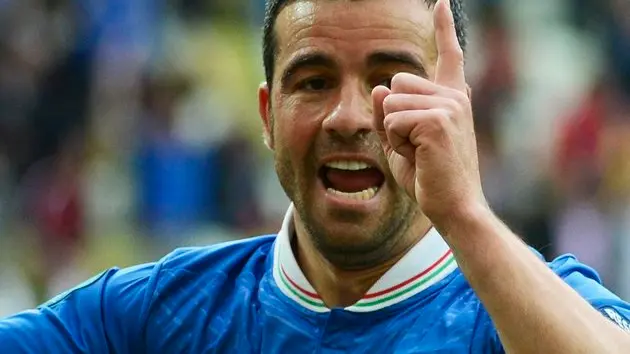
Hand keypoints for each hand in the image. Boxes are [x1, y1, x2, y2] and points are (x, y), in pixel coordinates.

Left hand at [372, 0, 485, 229]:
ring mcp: (449, 105)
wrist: (453, 207)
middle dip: (393, 114)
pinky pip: (393, 119)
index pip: (448, 55)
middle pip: (396, 81)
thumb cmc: (429, 178)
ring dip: (394, 131)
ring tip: (418, 152)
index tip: (440, 2)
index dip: (443, 28)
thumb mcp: (401, 143)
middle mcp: (455, 96)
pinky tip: (419, 155)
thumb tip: (380, 88)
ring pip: (391, 101)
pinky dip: (396, 141)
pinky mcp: (439, 118)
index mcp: (452, 99)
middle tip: (415, 145)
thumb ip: (389, 114)